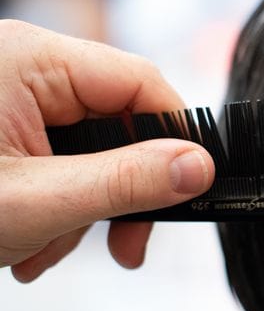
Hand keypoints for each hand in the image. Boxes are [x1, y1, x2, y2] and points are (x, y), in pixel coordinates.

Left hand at [0, 20, 213, 281]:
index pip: (141, 83)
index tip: (189, 187)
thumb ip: (126, 181)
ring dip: (83, 211)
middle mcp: (27, 70)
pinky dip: (59, 206)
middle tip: (124, 245)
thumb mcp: (36, 200)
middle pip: (119, 123)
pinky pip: (64, 160)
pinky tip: (29, 239)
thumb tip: (198, 167)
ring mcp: (16, 99)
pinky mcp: (9, 127)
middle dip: (120, 193)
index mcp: (33, 61)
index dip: (175, 136)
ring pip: (93, 151)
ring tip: (42, 249)